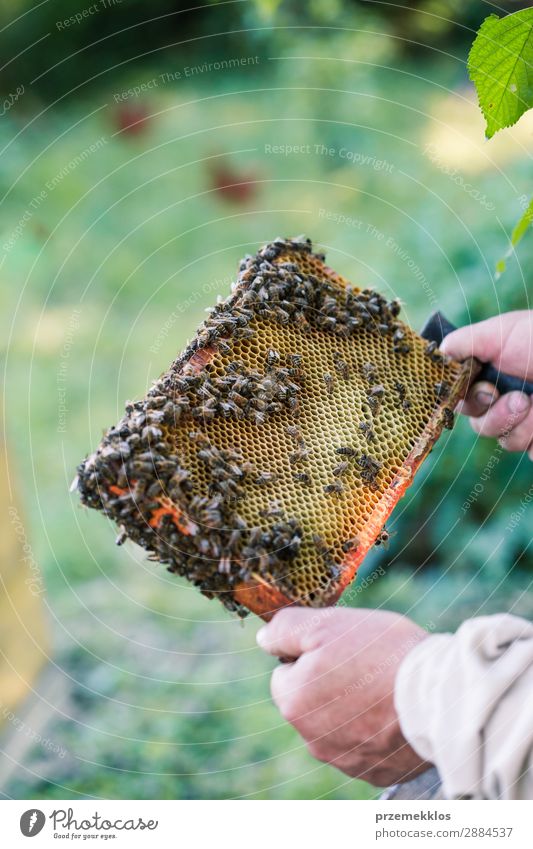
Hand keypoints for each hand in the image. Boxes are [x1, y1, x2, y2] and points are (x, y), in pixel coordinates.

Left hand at [256, 607, 430, 786]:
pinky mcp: (374, 773)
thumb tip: (264, 638)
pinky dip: (375, 731)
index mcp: (293, 702)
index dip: (311, 655)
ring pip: (336, 725)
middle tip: (365, 664)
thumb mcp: (327, 624)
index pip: (285, 673)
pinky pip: (365, 747)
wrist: (439, 697)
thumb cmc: (382, 654)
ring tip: (384, 688)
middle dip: (329, 683)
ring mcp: (343, 760)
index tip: (340, 648)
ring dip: (352, 708)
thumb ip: (286, 629)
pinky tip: (395, 712)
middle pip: (310, 701)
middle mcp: (311, 739)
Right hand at [440, 310, 532, 457]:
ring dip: (521, 426)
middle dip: (497, 415)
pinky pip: (532, 454)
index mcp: (492, 375)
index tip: (483, 392)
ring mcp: (527, 421)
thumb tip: (439, 352)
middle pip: (479, 426)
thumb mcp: (502, 331)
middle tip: (520, 400)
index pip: (462, 399)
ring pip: (505, 441)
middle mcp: (506, 399)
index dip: (467, 401)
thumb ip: (466, 342)